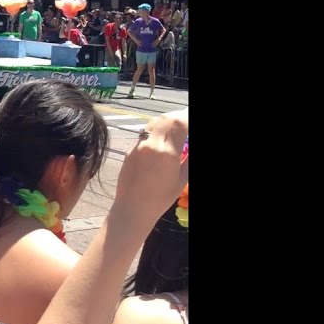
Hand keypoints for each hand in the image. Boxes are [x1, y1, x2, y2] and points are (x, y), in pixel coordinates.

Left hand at [112, 110, 187, 226]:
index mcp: (167, 153)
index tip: (192, 120)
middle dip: (180, 116)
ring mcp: (138, 145)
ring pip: (155, 122)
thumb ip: (189, 158)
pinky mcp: (131, 148)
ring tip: (178, 125)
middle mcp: (151, 144)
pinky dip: (158, 128)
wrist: (132, 208)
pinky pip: (146, 132)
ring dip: (168, 120)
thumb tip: (190, 145)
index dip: (189, 118)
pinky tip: (164, 136)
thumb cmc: (161, 198)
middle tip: (188, 121)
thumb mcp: (182, 179)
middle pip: (167, 118)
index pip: (180, 124)